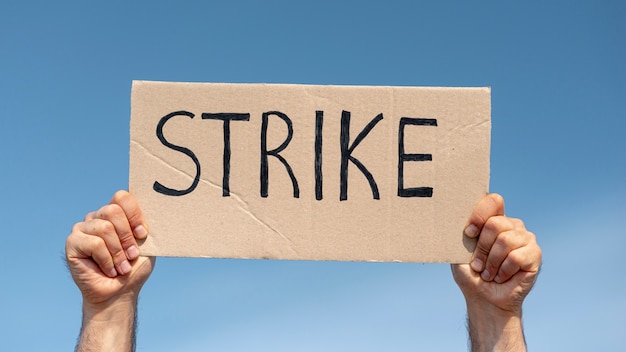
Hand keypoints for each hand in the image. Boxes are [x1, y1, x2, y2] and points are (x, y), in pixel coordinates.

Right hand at [66, 190, 154, 350]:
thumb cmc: (133, 268)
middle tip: (132, 255)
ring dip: (118, 252)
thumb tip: (156, 206)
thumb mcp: (146, 244)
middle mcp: (97, 217)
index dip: (134, 215)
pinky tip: (109, 270)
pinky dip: (107, 260)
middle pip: (113, 210)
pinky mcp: (72, 243)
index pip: (122, 197)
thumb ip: (145, 225)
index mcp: (115, 214)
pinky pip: (94, 243)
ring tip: (121, 267)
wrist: (119, 294)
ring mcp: (82, 229)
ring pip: (104, 228)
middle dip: (127, 236)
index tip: (142, 234)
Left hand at [451, 194, 541, 351]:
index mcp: (494, 219)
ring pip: (505, 240)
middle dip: (482, 248)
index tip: (469, 233)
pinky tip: (502, 277)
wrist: (484, 298)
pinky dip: (503, 271)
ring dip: (491, 262)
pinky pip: (516, 256)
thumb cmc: (470, 273)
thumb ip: (460, 231)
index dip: (480, 215)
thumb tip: (450, 215)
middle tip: (478, 264)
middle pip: (496, 223)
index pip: (493, 201)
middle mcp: (512, 225)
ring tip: (489, 273)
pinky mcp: (535, 254)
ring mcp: (525, 238)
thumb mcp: (458, 249)